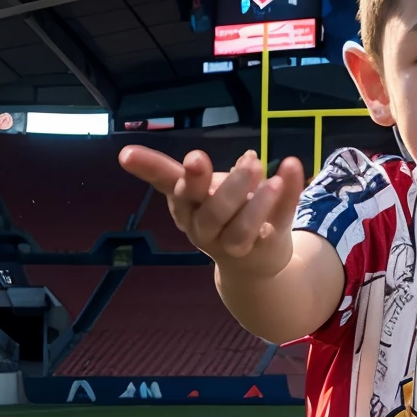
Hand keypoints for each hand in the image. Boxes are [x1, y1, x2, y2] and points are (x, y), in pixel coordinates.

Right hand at [118, 147, 305, 276]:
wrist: (252, 263)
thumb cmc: (219, 215)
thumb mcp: (194, 189)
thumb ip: (169, 170)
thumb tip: (125, 153)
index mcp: (186, 208)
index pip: (177, 192)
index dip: (178, 177)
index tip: (185, 157)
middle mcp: (206, 230)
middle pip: (212, 214)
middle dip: (228, 189)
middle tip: (250, 161)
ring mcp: (236, 243)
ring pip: (242, 230)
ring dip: (258, 203)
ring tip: (272, 178)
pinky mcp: (266, 246)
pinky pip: (277, 223)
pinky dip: (287, 198)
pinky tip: (291, 169)